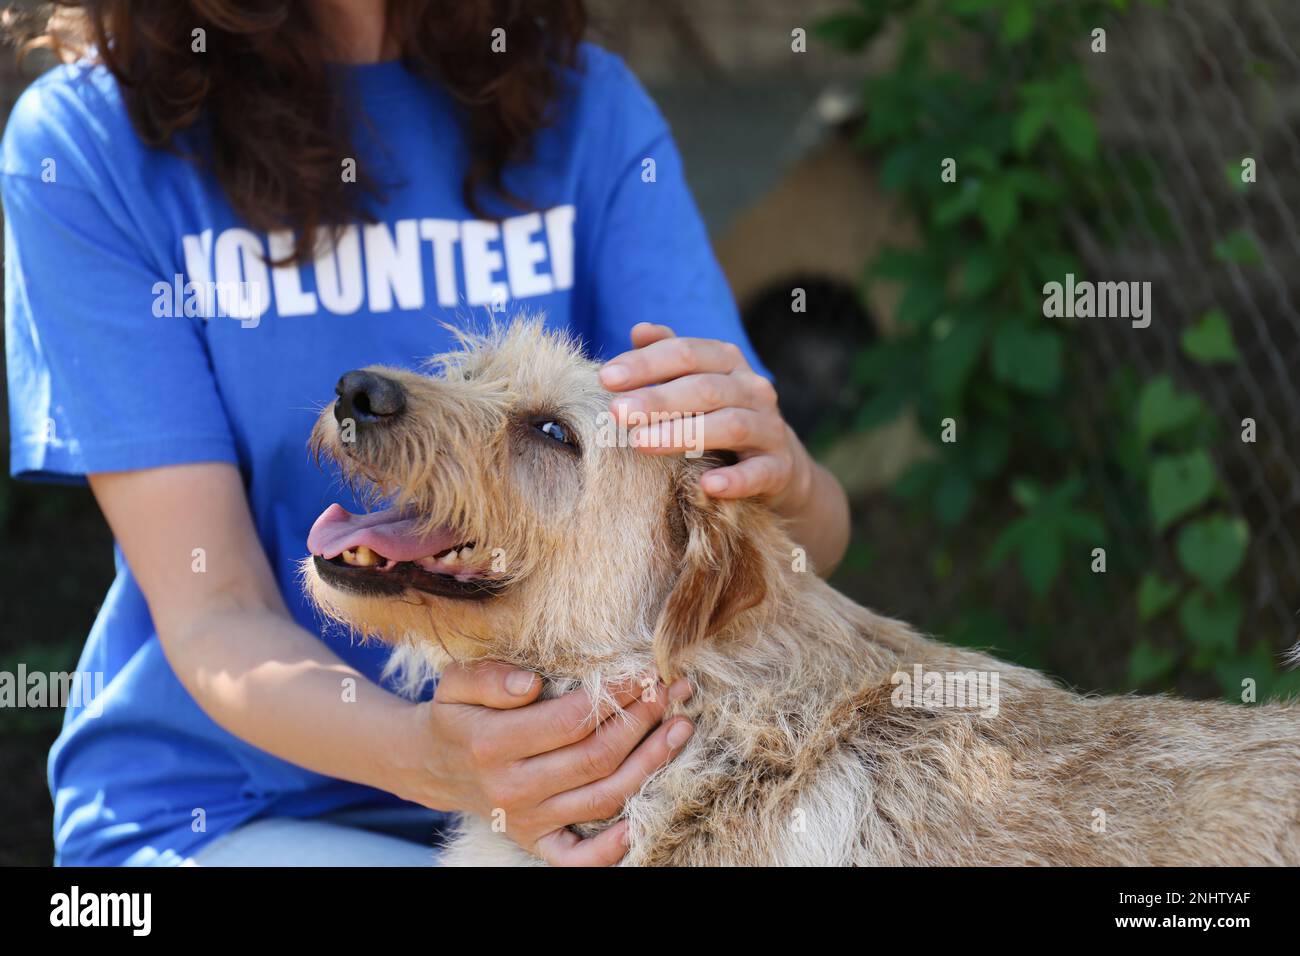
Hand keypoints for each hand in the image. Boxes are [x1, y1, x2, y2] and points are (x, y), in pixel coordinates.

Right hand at [393, 661, 692, 865]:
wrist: (433, 764)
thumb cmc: (457, 713)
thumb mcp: (457, 682)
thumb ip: (490, 677)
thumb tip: (530, 684)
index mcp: (492, 743)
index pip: (570, 720)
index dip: (614, 695)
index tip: (644, 671)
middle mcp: (512, 787)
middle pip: (595, 757)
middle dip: (642, 721)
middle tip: (673, 691)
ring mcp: (526, 820)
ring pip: (602, 797)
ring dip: (649, 764)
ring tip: (680, 729)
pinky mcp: (535, 842)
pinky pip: (578, 858)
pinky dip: (611, 848)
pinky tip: (641, 822)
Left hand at [599, 322, 812, 511]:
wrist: (780, 463)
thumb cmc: (721, 415)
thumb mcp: (697, 382)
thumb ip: (669, 356)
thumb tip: (639, 330)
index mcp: (727, 362)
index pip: (685, 353)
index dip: (645, 364)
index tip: (605, 378)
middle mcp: (752, 389)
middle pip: (704, 388)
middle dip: (657, 399)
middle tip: (617, 412)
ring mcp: (769, 428)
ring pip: (730, 425)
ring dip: (683, 434)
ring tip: (641, 443)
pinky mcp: (779, 468)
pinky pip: (758, 472)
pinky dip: (734, 479)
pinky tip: (707, 484)